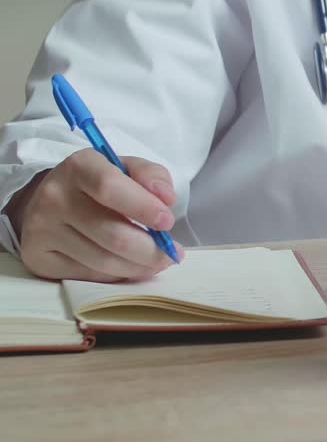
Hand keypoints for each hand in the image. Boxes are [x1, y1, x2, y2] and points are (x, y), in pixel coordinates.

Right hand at [9, 149, 182, 281]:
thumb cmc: (97, 184)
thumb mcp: (125, 167)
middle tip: (172, 253)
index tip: (167, 222)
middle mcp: (54, 197)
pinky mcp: (39, 258)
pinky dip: (117, 274)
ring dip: (139, 266)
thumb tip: (166, 199)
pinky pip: (89, 274)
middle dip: (151, 250)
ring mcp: (43, 230)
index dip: (144, 207)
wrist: (49, 201)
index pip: (110, 188)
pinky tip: (130, 266)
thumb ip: (151, 175)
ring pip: (103, 261)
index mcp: (79, 167)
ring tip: (158, 261)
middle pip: (112, 235)